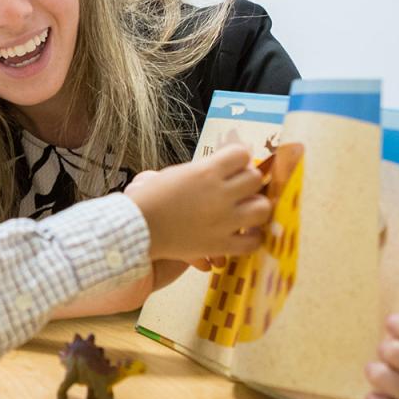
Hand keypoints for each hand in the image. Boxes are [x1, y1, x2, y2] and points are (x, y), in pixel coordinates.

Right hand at [124, 146, 270, 262]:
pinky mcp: (220, 245)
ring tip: (246, 211)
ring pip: (262, 208)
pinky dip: (252, 237)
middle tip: (238, 190)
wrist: (136, 227)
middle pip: (255, 179)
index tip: (233, 168)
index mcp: (206, 172)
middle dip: (247, 182)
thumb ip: (208, 169)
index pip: (242, 154)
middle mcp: (219, 194)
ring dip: (255, 207)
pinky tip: (244, 234)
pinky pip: (253, 241)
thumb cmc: (153, 197)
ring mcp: (222, 221)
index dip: (238, 160)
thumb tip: (234, 164)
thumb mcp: (179, 173)